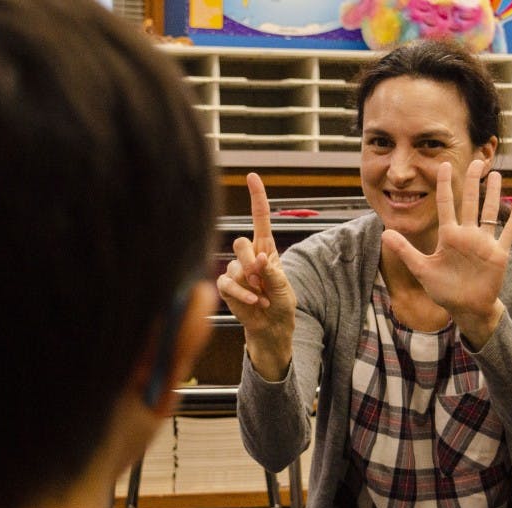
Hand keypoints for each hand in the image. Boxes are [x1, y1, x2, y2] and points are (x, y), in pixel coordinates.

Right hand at [216, 172, 295, 378]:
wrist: (271, 327)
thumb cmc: (280, 305)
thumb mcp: (284, 288)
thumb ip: (272, 273)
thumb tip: (259, 258)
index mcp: (266, 249)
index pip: (259, 218)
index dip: (256, 197)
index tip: (252, 176)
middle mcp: (249, 256)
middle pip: (241, 243)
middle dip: (250, 261)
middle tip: (261, 279)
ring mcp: (236, 271)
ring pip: (234, 265)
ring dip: (250, 284)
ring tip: (263, 298)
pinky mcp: (227, 286)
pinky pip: (227, 283)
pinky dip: (241, 293)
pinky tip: (253, 302)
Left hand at [381, 160, 511, 345]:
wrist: (466, 307)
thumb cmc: (444, 289)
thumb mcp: (422, 269)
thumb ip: (405, 251)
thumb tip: (384, 234)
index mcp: (449, 236)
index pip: (446, 204)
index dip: (445, 185)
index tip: (444, 165)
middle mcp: (467, 235)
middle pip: (471, 202)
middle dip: (473, 182)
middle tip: (476, 161)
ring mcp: (484, 243)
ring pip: (490, 213)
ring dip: (494, 194)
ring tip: (496, 174)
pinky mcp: (498, 254)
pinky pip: (507, 234)